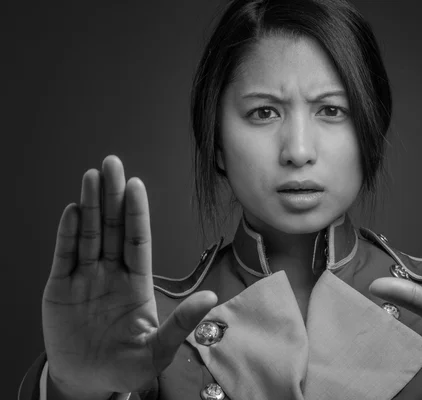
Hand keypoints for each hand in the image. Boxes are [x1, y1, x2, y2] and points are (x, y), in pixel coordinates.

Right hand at [42, 155, 216, 399]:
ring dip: (89, 205)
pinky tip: (72, 210)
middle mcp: (111, 274)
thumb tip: (211, 299)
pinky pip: (64, 255)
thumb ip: (181, 323)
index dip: (136, 213)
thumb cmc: (125, 368)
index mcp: (137, 284)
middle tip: (112, 163)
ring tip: (92, 176)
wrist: (88, 383)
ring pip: (88, 234)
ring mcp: (85, 278)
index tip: (136, 185)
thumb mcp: (157, 351)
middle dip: (111, 196)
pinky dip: (66, 233)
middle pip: (111, 227)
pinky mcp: (59, 288)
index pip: (137, 240)